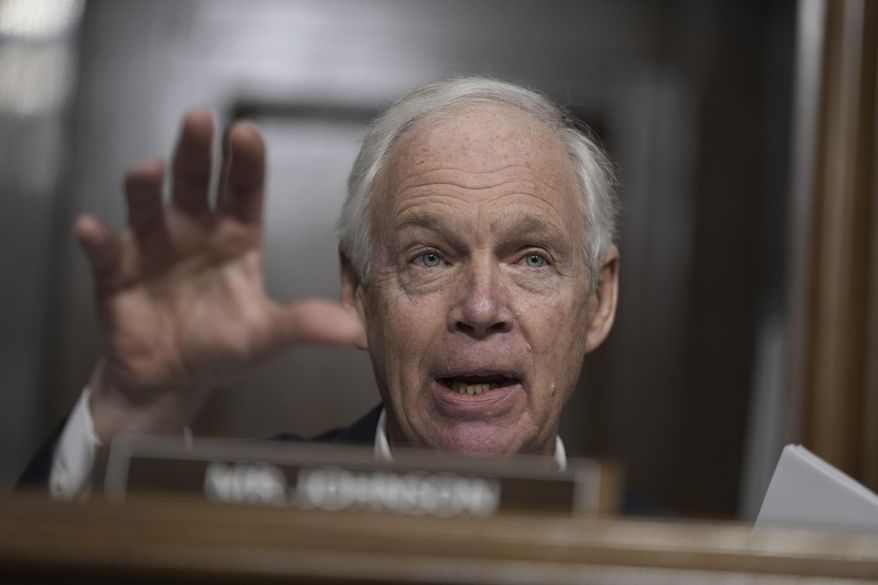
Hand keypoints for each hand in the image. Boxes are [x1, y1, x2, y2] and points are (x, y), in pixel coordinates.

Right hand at [76, 110, 365, 440]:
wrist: (173, 377)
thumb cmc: (223, 345)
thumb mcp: (266, 335)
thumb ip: (305, 325)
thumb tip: (356, 330)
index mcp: (236, 235)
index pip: (244, 189)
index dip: (245, 162)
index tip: (246, 134)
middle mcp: (194, 229)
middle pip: (195, 181)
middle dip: (196, 150)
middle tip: (199, 119)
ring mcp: (153, 246)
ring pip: (146, 205)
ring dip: (144, 186)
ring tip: (147, 169)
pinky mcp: (116, 272)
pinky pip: (104, 252)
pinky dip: (96, 241)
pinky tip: (91, 229)